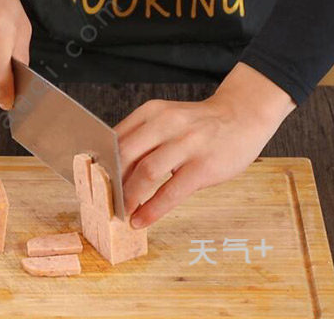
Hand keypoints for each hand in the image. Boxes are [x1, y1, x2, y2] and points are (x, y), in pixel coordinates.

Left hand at [116, 63, 295, 228]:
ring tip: (122, 213)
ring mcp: (187, 144)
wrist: (243, 115)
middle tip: (103, 201)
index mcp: (151, 112)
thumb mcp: (165, 120)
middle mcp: (166, 124)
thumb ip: (141, 138)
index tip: (90, 182)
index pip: (114, 138)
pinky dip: (152, 209)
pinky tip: (142, 220)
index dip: (100, 163)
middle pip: (125, 155)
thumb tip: (111, 170)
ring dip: (129, 198)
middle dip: (110, 182)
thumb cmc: (198, 124)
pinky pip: (171, 192)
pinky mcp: (203, 166)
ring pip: (146, 173)